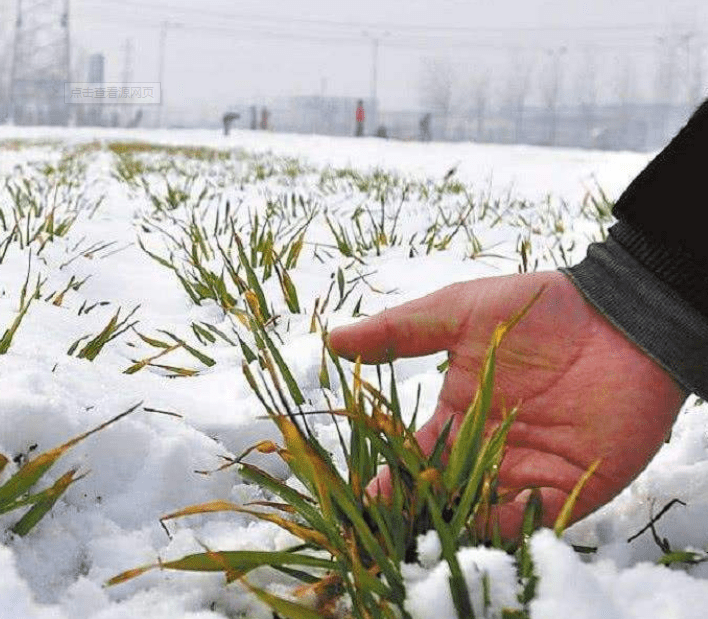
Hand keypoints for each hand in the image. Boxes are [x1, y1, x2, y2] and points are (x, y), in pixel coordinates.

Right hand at [326, 271, 687, 536]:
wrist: (620, 315)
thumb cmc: (538, 308)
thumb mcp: (459, 312)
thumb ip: (399, 331)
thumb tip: (333, 341)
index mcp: (458, 417)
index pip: (413, 458)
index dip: (388, 477)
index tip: (364, 490)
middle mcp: (489, 452)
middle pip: (443, 494)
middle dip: (416, 511)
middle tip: (391, 520)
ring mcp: (530, 471)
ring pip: (483, 513)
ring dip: (456, 522)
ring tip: (432, 526)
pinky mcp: (574, 485)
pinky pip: (535, 517)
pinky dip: (510, 524)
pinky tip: (485, 519)